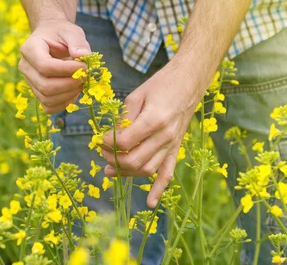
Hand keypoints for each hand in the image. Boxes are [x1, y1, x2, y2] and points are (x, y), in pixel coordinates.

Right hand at [18, 19, 90, 113]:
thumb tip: (84, 56)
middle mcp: (25, 66)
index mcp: (30, 48)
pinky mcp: (36, 92)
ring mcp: (29, 81)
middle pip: (45, 85)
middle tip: (85, 76)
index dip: (67, 70)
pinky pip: (48, 106)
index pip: (44, 66)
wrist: (50, 37)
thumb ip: (77, 42)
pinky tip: (73, 92)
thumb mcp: (71, 31)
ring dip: (69, 95)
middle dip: (70, 84)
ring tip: (81, 83)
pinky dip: (64, 103)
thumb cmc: (60, 33)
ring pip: (47, 98)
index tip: (84, 66)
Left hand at [101, 59, 203, 207]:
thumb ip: (124, 119)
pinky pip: (168, 173)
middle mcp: (165, 137)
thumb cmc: (160, 85)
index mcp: (154, 120)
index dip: (107, 142)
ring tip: (109, 169)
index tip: (98, 138)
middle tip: (101, 151)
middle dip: (112, 159)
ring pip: (147, 169)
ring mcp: (172, 145)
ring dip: (126, 173)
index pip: (125, 141)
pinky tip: (150, 202)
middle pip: (134, 160)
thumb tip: (111, 137)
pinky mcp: (176, 149)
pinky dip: (159, 189)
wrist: (188, 83)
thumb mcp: (136, 96)